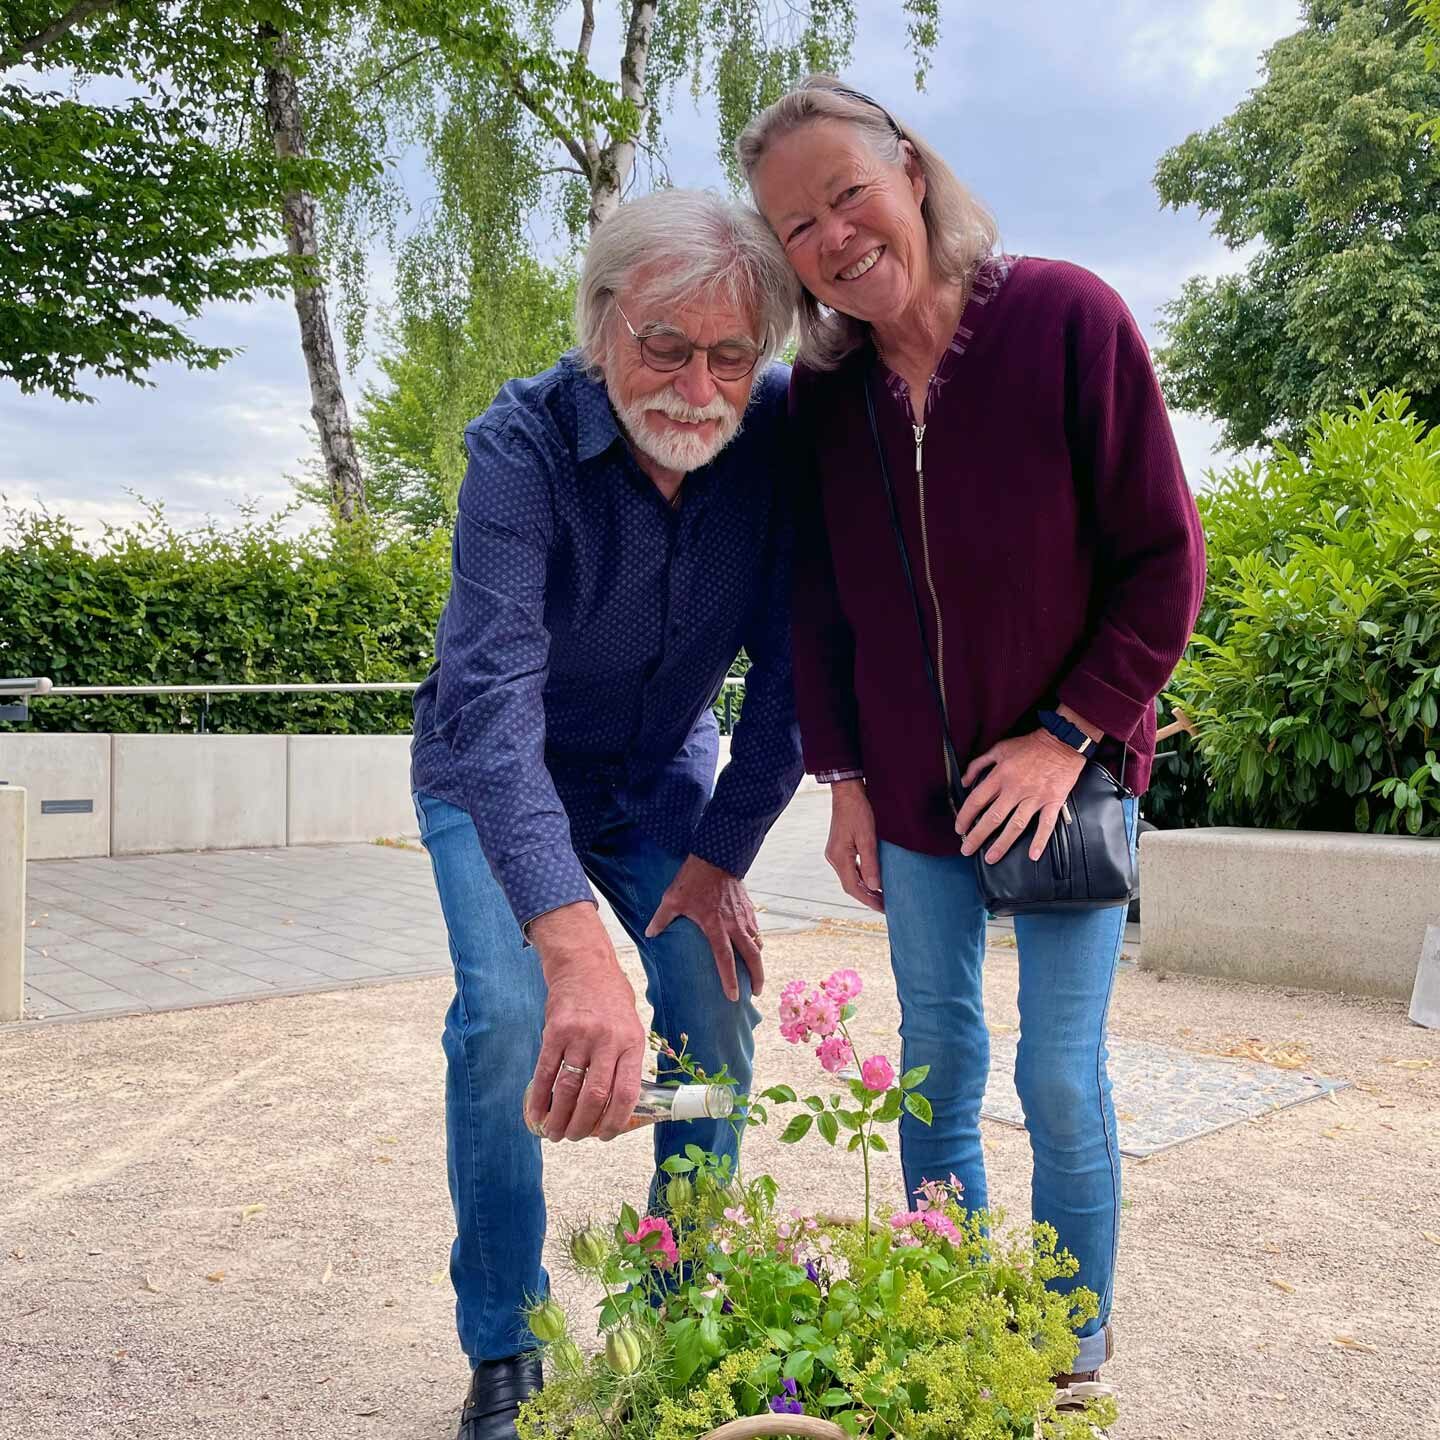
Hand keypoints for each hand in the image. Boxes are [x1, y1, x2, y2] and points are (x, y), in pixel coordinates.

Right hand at [526, 902, 646, 1141]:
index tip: (604, 1135)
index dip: (615, 1121)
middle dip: (583, 1125)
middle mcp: (607, 1040)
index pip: (627, 1092)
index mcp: (632, 1042)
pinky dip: (539, 1098)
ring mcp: (580, 1035)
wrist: (584, 964)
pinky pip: (545, 1072)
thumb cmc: (611, 999)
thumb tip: (620, 1105)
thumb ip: (626, 1061)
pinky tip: (535, 1114)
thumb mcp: (631, 1026)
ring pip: (568, 1089)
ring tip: (555, 1133)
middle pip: (595, 1096)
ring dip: (560, 1117)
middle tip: (575, 1137)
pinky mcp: (555, 1031)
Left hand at [645, 855, 762, 1002]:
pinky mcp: (749, 908)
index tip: (733, 996)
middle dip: (757, 976)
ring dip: (758, 959)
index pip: (725, 959)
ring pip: (757, 943)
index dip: (729, 980)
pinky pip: (756, 929)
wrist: (715, 856)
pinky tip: (754, 946)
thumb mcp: (672, 899)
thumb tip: (649, 934)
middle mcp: (734, 925)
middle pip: (752, 956)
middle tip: (757, 991)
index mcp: (715, 926)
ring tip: (756, 972)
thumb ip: (661, 919)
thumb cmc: (692, 879)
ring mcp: (744, 916)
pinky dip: (757, 941)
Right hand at [825, 779, 883, 912]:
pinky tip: (872, 879)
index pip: (853, 887)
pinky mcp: (839, 848)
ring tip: (881, 896)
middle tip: (886, 906)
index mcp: (839, 857)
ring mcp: (835, 853)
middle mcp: (834, 858)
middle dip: (867, 897)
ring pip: (849, 878)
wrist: (847, 792)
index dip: (868, 900)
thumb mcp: (867, 837)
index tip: (883, 909)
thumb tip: (874, 886)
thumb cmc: (858, 811)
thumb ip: (870, 863)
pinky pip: (850, 869)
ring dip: (865, 888)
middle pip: (850, 885)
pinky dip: (861, 877)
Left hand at [956, 730, 1085, 864]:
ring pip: (1015, 826)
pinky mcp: (1053, 801)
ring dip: (1002, 844)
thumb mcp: (999, 748)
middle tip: (967, 850)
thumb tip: (964, 781)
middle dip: (977, 836)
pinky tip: (1033, 855)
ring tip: (991, 858)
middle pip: (992, 818)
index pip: (976, 801)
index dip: (965, 817)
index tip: (959, 829)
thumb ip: (978, 764)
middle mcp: (1015, 789)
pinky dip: (1040, 841)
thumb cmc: (1030, 745)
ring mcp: (1035, 797)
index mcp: (1000, 776)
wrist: (1062, 741)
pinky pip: (1046, 825)